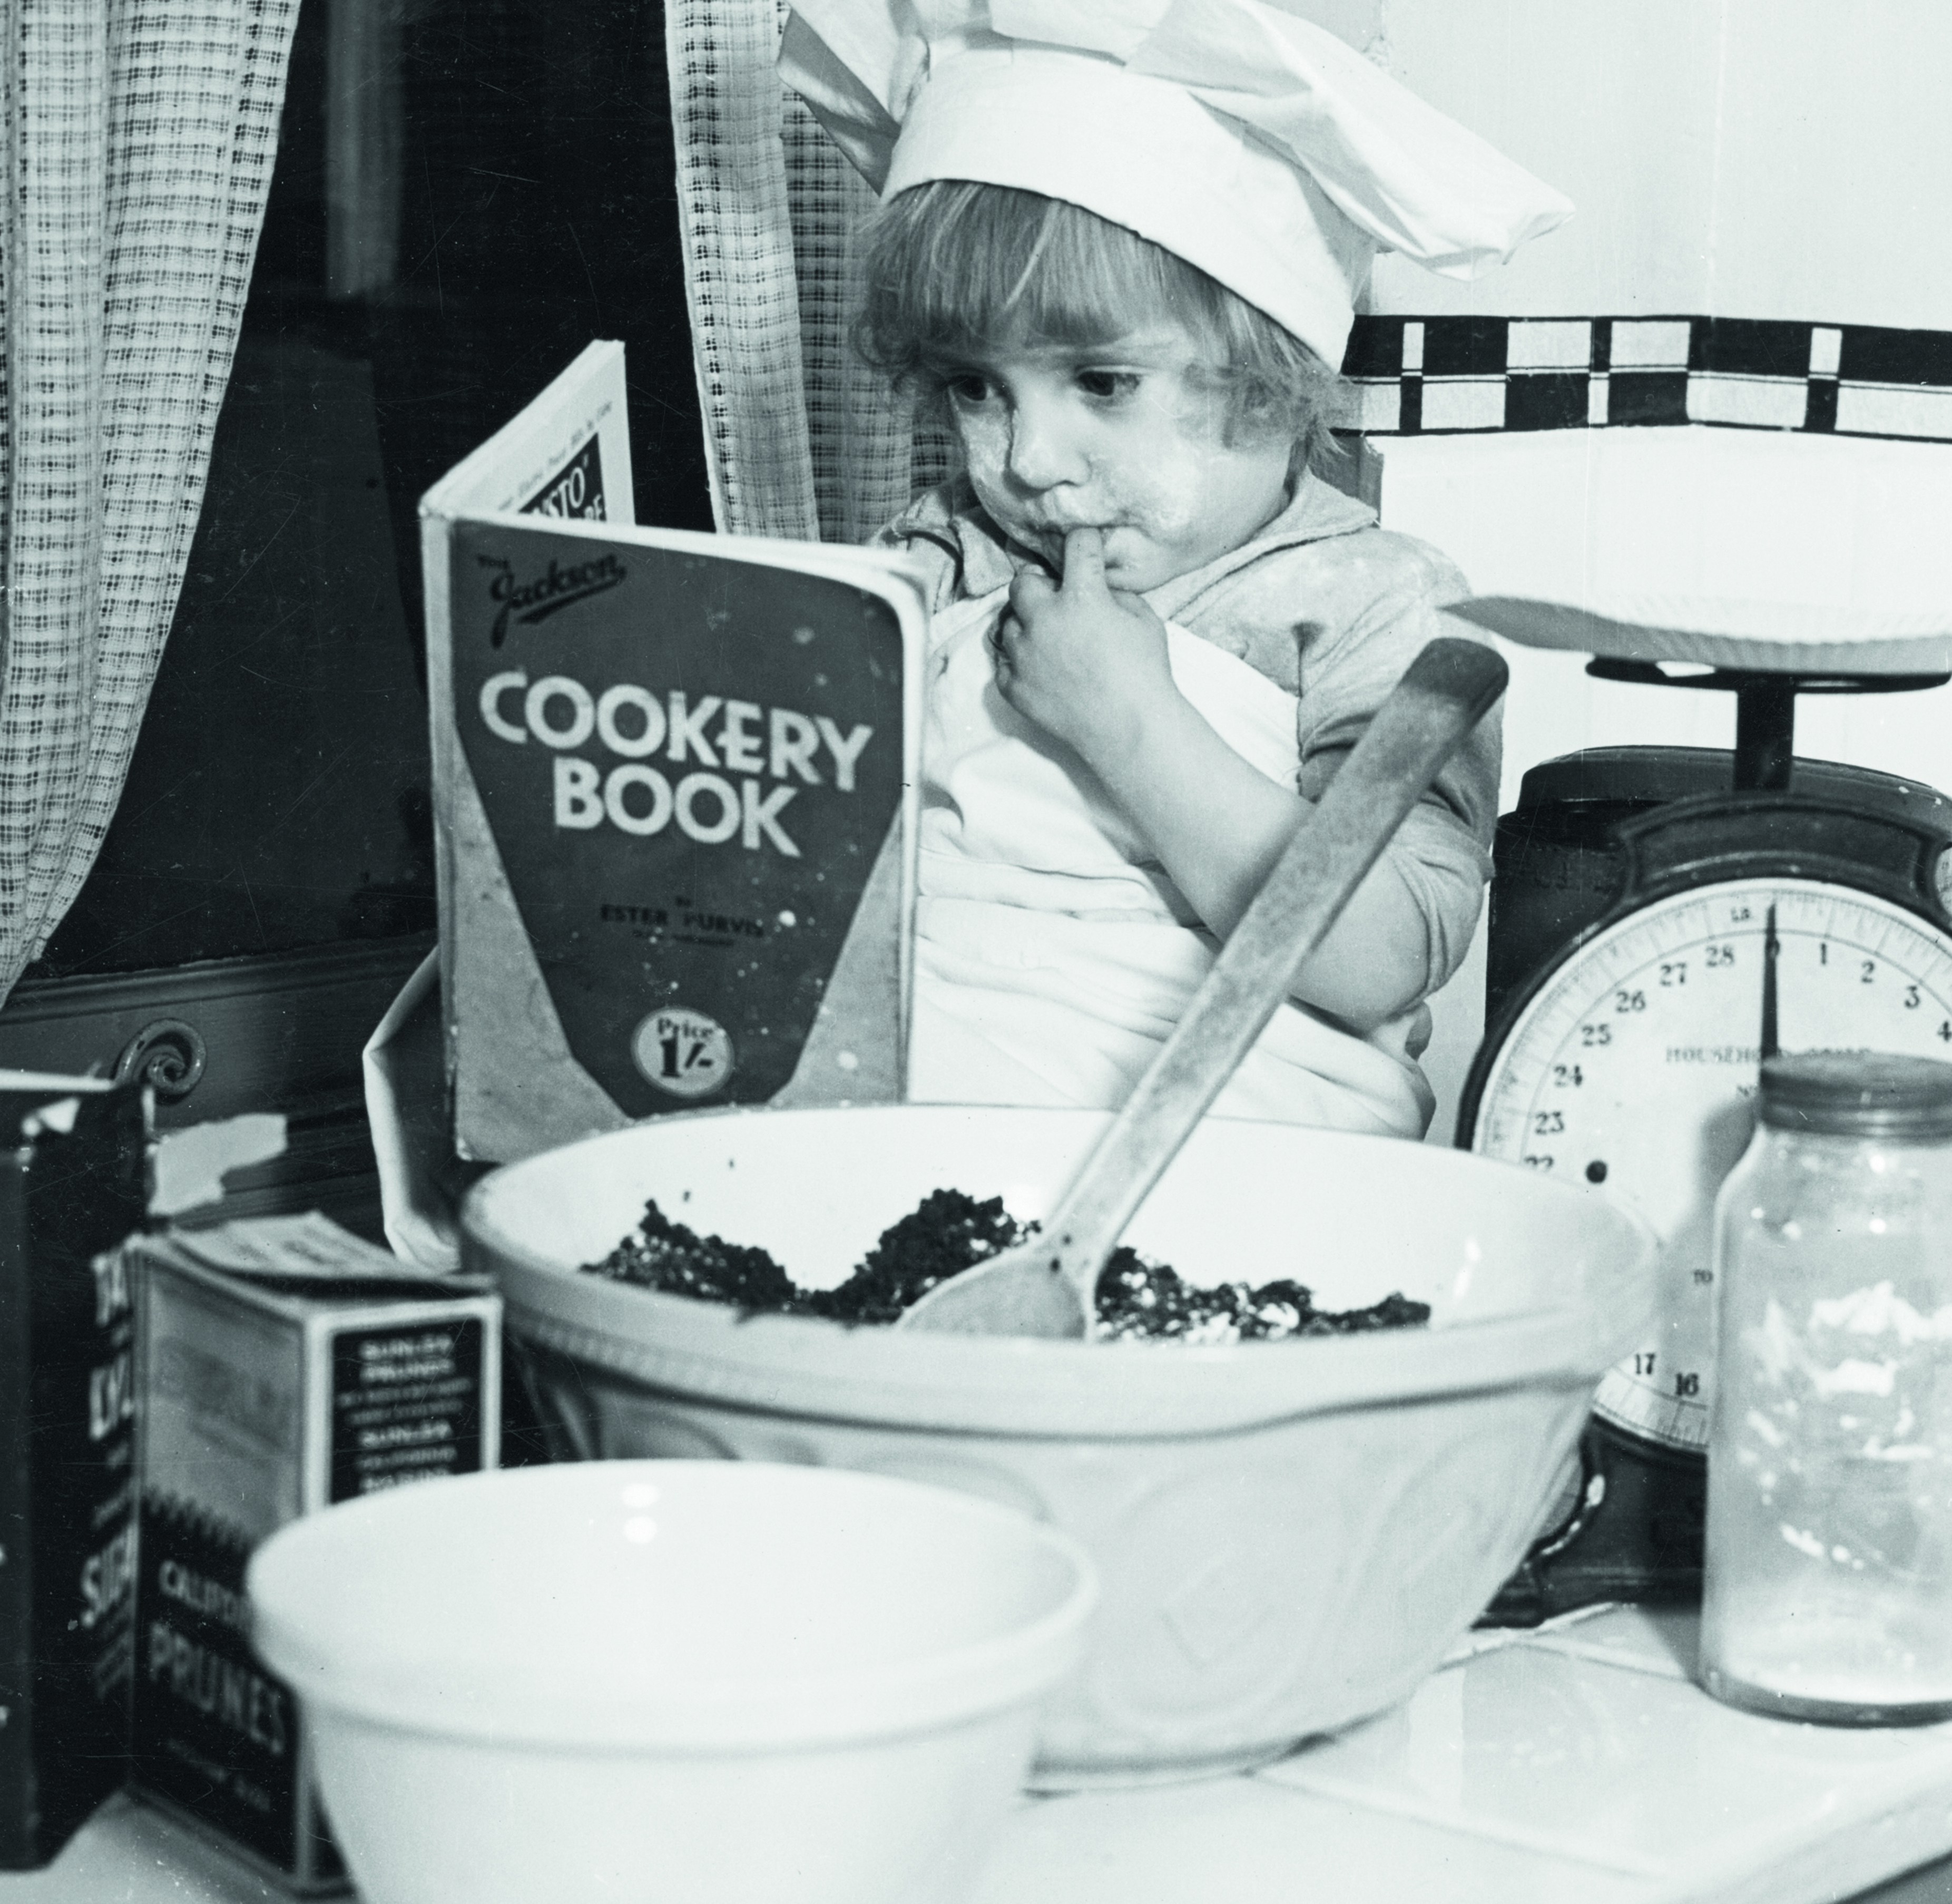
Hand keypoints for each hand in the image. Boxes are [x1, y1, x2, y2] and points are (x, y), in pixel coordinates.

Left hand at [992, 527, 1177, 765]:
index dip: (1084, 543)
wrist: (1130, 730)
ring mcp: (1024, 655)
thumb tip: (1098, 587)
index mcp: (1081, 597)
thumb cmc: (1145, 673)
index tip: (1084, 549)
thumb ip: (1116, 594)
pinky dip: (1018, 663)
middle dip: (1037, 585)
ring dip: (1026, 626)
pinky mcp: (1014, 686)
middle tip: (1054, 598)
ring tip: (1049, 640)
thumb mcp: (1145, 619)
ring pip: (1007, 624)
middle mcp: (1044, 620)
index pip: (1076, 546)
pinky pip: (1004, 664)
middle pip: (1021, 583)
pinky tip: (1040, 668)